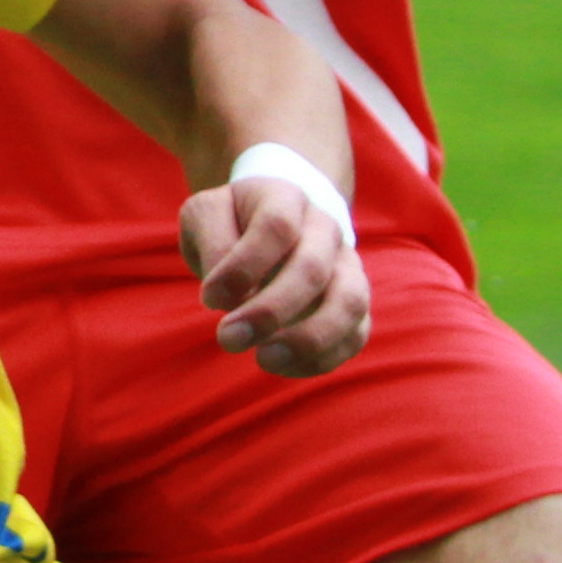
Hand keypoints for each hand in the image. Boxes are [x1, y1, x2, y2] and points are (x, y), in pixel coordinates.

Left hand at [176, 180, 368, 378]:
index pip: (277, 226)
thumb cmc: (231, 223)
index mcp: (285, 197)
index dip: (244, 266)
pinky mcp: (355, 302)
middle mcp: (325, 228)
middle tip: (228, 338)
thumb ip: (212, 242)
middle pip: (313, 268)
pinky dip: (323, 357)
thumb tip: (229, 295)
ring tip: (264, 359)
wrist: (271, 225)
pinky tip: (282, 365)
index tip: (208, 298)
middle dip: (270, 310)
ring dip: (309, 339)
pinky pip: (356, 333)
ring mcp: (347, 265)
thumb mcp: (205, 217)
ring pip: (350, 303)